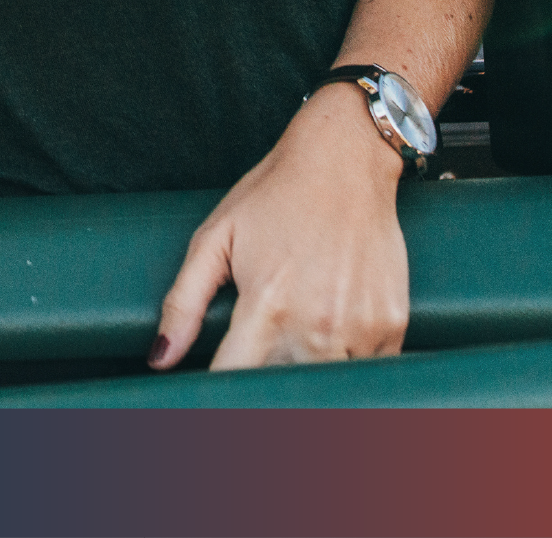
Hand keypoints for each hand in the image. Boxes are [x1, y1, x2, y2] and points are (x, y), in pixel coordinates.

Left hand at [149, 85, 409, 372]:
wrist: (346, 159)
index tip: (215, 392)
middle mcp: (315, 325)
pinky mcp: (392, 326)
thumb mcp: (216, 237)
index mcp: (266, 305)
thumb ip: (184, 302)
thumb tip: (160, 358)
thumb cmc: (274, 195)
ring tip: (297, 336)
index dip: (220, 393)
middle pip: (283, 390)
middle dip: (266, 383)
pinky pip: (367, 372)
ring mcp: (359, 328)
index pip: (235, 380)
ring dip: (307, 374)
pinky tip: (333, 328)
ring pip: (326, 386)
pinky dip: (347, 362)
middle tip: (260, 353)